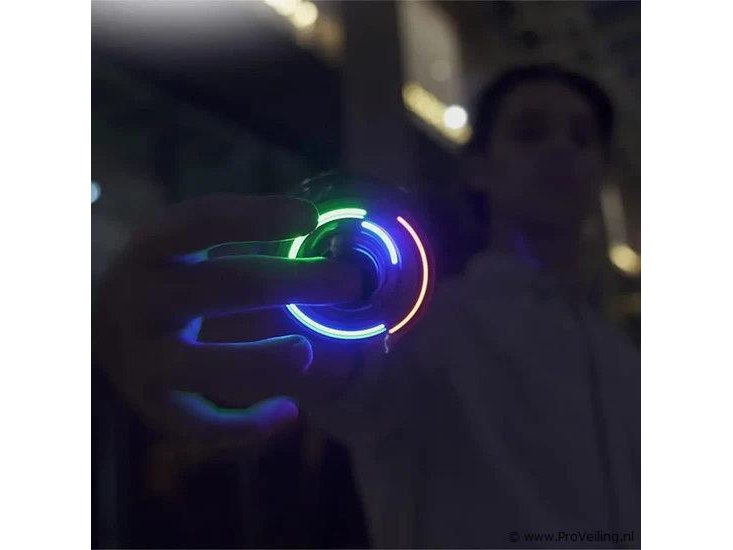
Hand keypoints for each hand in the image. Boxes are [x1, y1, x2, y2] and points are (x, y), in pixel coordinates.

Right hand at [93, 194, 364, 447]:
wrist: (104, 325)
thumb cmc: (171, 275)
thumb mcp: (187, 243)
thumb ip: (239, 234)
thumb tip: (320, 225)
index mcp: (153, 248)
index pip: (202, 222)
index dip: (255, 217)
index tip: (310, 217)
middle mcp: (141, 299)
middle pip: (222, 287)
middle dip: (292, 283)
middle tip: (351, 283)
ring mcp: (143, 355)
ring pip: (203, 364)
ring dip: (260, 359)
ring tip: (305, 353)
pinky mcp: (152, 401)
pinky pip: (199, 423)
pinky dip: (244, 426)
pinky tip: (288, 413)